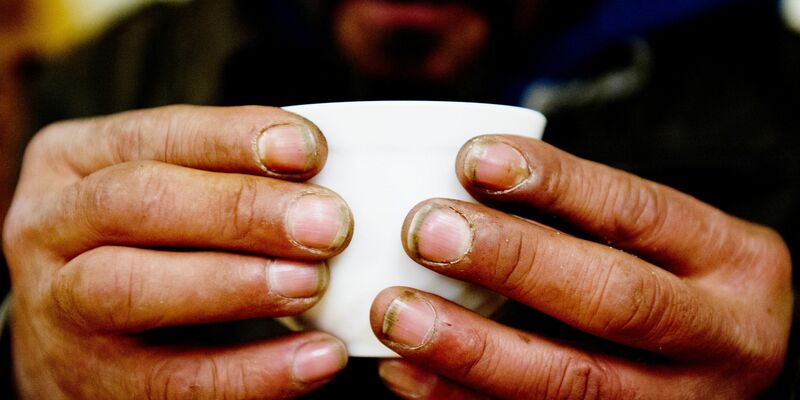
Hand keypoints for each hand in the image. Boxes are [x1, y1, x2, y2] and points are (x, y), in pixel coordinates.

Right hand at [3, 106, 352, 398]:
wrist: (73, 336)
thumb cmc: (143, 243)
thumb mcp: (162, 190)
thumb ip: (224, 177)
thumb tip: (327, 177)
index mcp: (73, 160)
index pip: (157, 135)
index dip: (233, 139)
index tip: (310, 149)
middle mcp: (50, 227)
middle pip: (138, 202)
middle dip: (242, 210)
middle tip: (329, 225)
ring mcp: (58, 308)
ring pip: (135, 289)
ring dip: (238, 284)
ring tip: (313, 283)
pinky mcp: (89, 382)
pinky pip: (174, 382)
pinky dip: (254, 373)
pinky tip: (317, 359)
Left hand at [370, 135, 791, 398]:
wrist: (730, 369)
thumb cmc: (678, 283)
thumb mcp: (664, 240)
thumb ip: (585, 216)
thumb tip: (464, 179)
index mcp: (730, 262)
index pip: (637, 212)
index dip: (553, 183)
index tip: (471, 158)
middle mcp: (718, 337)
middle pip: (611, 300)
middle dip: (511, 263)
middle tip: (425, 232)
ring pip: (571, 382)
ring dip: (471, 348)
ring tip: (397, 313)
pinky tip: (406, 374)